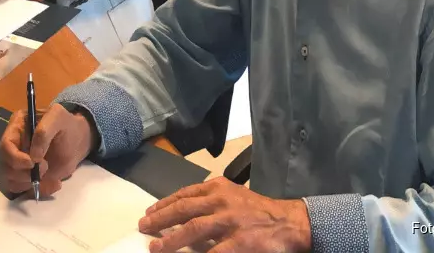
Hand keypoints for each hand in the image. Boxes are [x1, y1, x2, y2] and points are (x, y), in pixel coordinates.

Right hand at [0, 103, 94, 197]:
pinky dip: (38, 190)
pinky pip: (24, 190)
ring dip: (30, 183)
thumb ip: (44, 132)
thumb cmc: (66, 126)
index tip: (32, 163)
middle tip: (45, 168)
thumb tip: (33, 155)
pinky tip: (53, 183)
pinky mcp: (26, 176)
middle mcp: (13, 146)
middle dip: (24, 173)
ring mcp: (18, 163)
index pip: (5, 146)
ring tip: (49, 175)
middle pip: (6, 166)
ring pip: (11, 180)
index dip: (15, 158)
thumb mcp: (58, 117)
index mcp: (16, 127)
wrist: (77, 141)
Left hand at [138, 178, 311, 252]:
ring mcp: (231, 221)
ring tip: (155, 247)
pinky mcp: (241, 241)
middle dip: (161, 219)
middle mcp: (222, 201)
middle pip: (184, 209)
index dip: (164, 204)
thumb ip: (208, 202)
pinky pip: (214, 252)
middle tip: (144, 228)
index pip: (185, 194)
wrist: (289, 222)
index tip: (149, 213)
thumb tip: (180, 215)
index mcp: (219, 188)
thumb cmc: (258, 210)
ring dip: (171, 239)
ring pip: (194, 229)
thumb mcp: (232, 197)